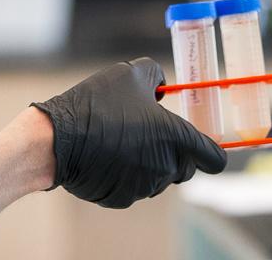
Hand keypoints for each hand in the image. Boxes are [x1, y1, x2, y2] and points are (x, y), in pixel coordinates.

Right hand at [30, 58, 226, 208]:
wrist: (57, 139)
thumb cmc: (97, 103)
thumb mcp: (129, 73)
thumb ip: (155, 75)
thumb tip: (163, 85)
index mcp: (174, 137)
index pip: (214, 158)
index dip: (213, 152)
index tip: (207, 147)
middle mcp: (164, 166)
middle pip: (186, 168)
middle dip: (177, 154)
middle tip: (155, 134)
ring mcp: (143, 186)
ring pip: (160, 178)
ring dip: (152, 163)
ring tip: (125, 140)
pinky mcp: (122, 198)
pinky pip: (135, 187)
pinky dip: (128, 175)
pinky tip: (109, 157)